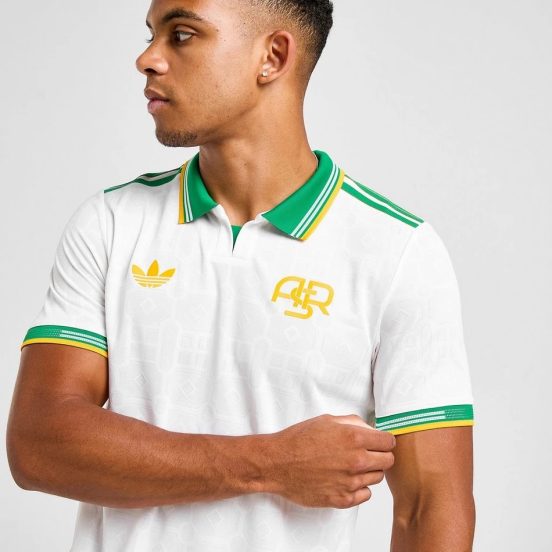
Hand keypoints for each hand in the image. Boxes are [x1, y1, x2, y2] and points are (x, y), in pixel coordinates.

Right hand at [263, 413, 394, 508]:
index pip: (389, 442)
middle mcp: (356, 461)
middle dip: (380, 455)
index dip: (384, 441)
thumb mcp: (327, 420)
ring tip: (350, 465)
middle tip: (366, 453)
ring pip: (377, 478)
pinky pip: (365, 495)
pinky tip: (345, 478)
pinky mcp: (342, 499)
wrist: (278, 463)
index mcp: (354, 438)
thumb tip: (370, 428)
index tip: (378, 442)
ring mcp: (350, 482)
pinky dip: (359, 487)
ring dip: (368, 471)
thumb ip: (353, 423)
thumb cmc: (299, 440)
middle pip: (388, 461)